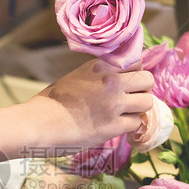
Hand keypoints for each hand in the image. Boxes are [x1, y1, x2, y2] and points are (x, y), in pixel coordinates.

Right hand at [0, 59, 152, 161]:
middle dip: (142, 90)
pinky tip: (116, 126)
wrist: (40, 123)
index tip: (129, 83)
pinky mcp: (114, 126)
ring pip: (147, 102)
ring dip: (138, 110)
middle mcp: (111, 82)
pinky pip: (136, 123)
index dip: (135, 74)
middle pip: (147, 80)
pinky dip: (129, 126)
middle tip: (131, 100)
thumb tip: (120, 79)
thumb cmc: (52, 102)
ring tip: (125, 114)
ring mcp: (114, 104)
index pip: (135, 62)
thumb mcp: (77, 77)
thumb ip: (100, 75)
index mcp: (101, 66)